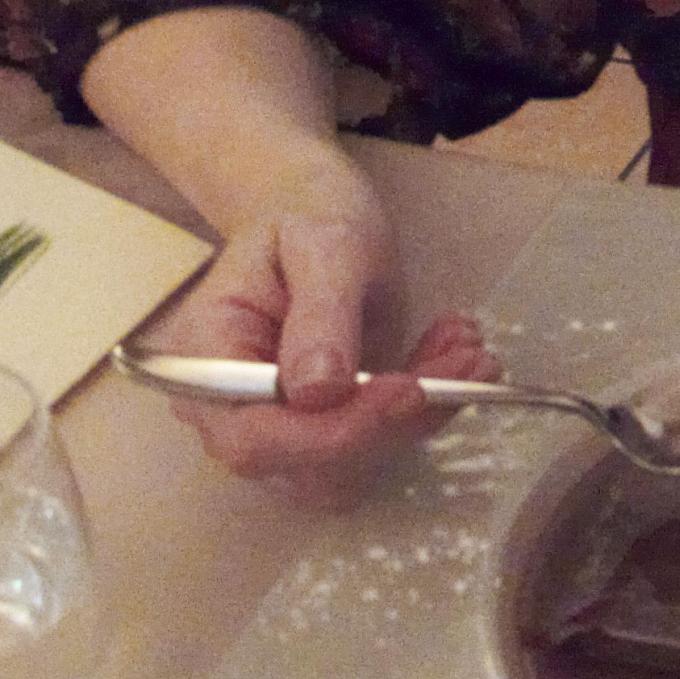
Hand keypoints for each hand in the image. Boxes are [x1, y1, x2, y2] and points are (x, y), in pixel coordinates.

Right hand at [153, 189, 499, 506]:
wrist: (313, 213)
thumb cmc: (307, 216)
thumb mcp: (322, 241)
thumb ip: (320, 312)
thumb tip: (319, 392)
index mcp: (209, 362)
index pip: (255, 437)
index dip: (332, 433)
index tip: (408, 392)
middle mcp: (234, 413)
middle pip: (308, 464)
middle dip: (395, 423)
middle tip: (471, 360)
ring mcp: (280, 426)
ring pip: (353, 464)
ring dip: (422, 416)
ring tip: (471, 348)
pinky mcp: (327, 425)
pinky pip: (377, 440)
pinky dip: (429, 404)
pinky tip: (457, 348)